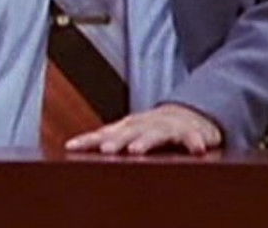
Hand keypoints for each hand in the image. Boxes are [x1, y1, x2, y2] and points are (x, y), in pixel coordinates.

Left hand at [64, 103, 222, 155]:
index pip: (104, 134)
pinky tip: (197, 150)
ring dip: (146, 141)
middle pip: (127, 132)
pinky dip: (194, 142)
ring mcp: (166, 126)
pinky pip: (192, 137)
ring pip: (156, 133)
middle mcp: (143, 124)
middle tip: (104, 150)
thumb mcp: (130, 135)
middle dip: (115, 141)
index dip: (88, 140)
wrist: (188, 116)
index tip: (71, 147)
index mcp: (126, 127)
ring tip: (137, 150)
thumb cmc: (152, 129)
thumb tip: (75, 151)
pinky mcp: (189, 131)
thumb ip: (109, 141)